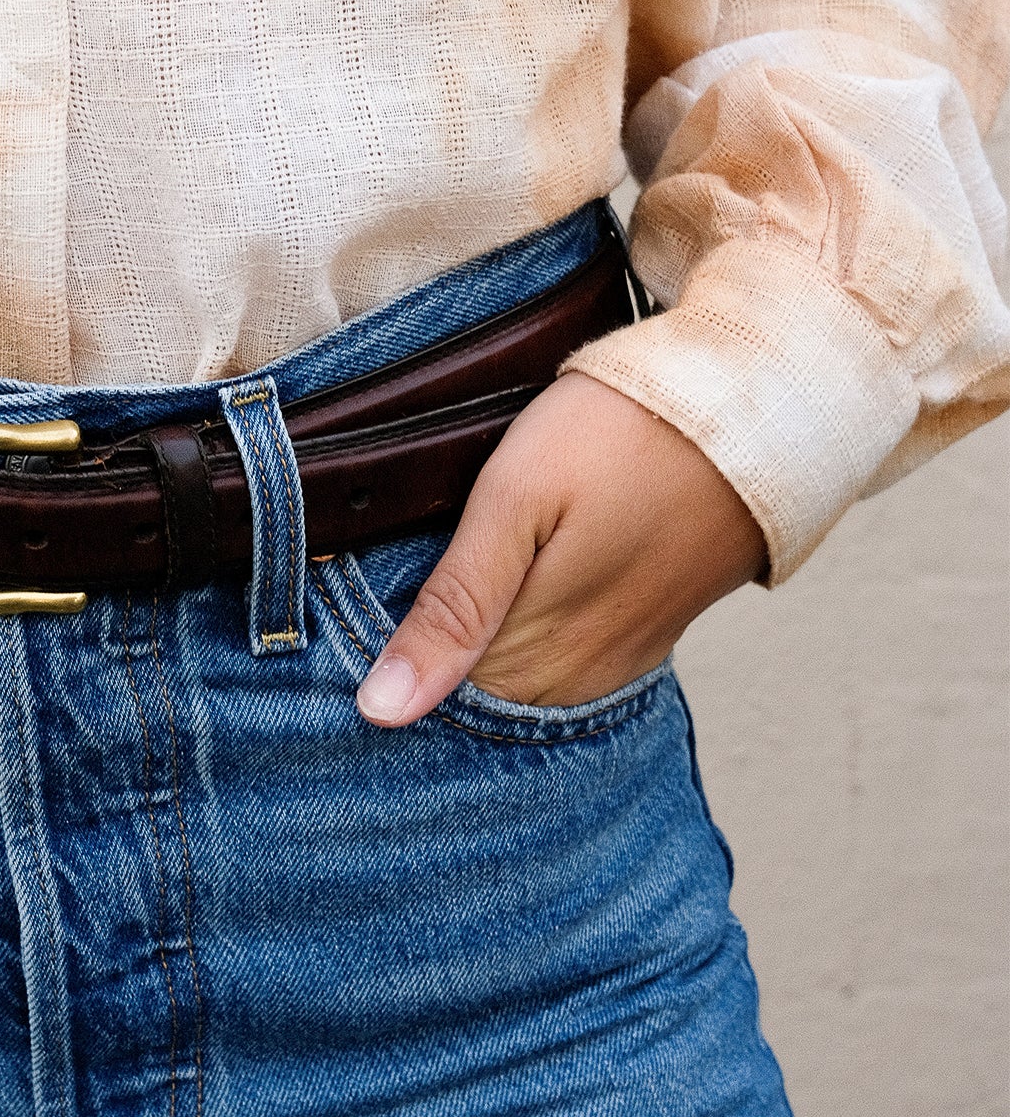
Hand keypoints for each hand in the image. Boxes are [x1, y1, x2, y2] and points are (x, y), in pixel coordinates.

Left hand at [356, 375, 765, 724]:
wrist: (759, 404)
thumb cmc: (624, 433)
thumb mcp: (516, 499)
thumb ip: (453, 605)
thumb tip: (383, 711)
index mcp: (534, 654)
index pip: (431, 704)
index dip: (388, 662)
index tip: (356, 619)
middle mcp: (578, 677)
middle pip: (476, 700)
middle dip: (432, 659)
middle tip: (391, 589)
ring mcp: (621, 659)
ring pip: (521, 686)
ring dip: (479, 652)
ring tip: (450, 588)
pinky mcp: (650, 632)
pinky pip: (569, 666)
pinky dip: (527, 642)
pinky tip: (513, 598)